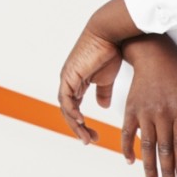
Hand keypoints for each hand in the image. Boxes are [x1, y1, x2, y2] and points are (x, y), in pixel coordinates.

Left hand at [58, 27, 123, 143]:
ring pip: (66, 108)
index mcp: (77, 83)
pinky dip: (72, 111)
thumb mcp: (107, 78)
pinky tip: (81, 120)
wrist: (110, 35)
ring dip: (75, 124)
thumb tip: (103, 106)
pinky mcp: (69, 75)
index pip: (75, 108)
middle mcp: (69, 82)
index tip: (92, 135)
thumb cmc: (110, 51)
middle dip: (78, 128)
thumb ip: (104, 92)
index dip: (81, 123)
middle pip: (68, 111)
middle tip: (89, 140)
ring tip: (85, 136)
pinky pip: (67, 98)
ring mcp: (67, 79)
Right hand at [121, 35, 176, 176]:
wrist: (152, 56)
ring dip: (149, 166)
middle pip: (165, 149)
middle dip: (167, 171)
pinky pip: (127, 133)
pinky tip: (130, 161)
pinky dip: (127, 148)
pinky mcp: (131, 109)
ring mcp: (145, 112)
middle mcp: (162, 114)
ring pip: (146, 145)